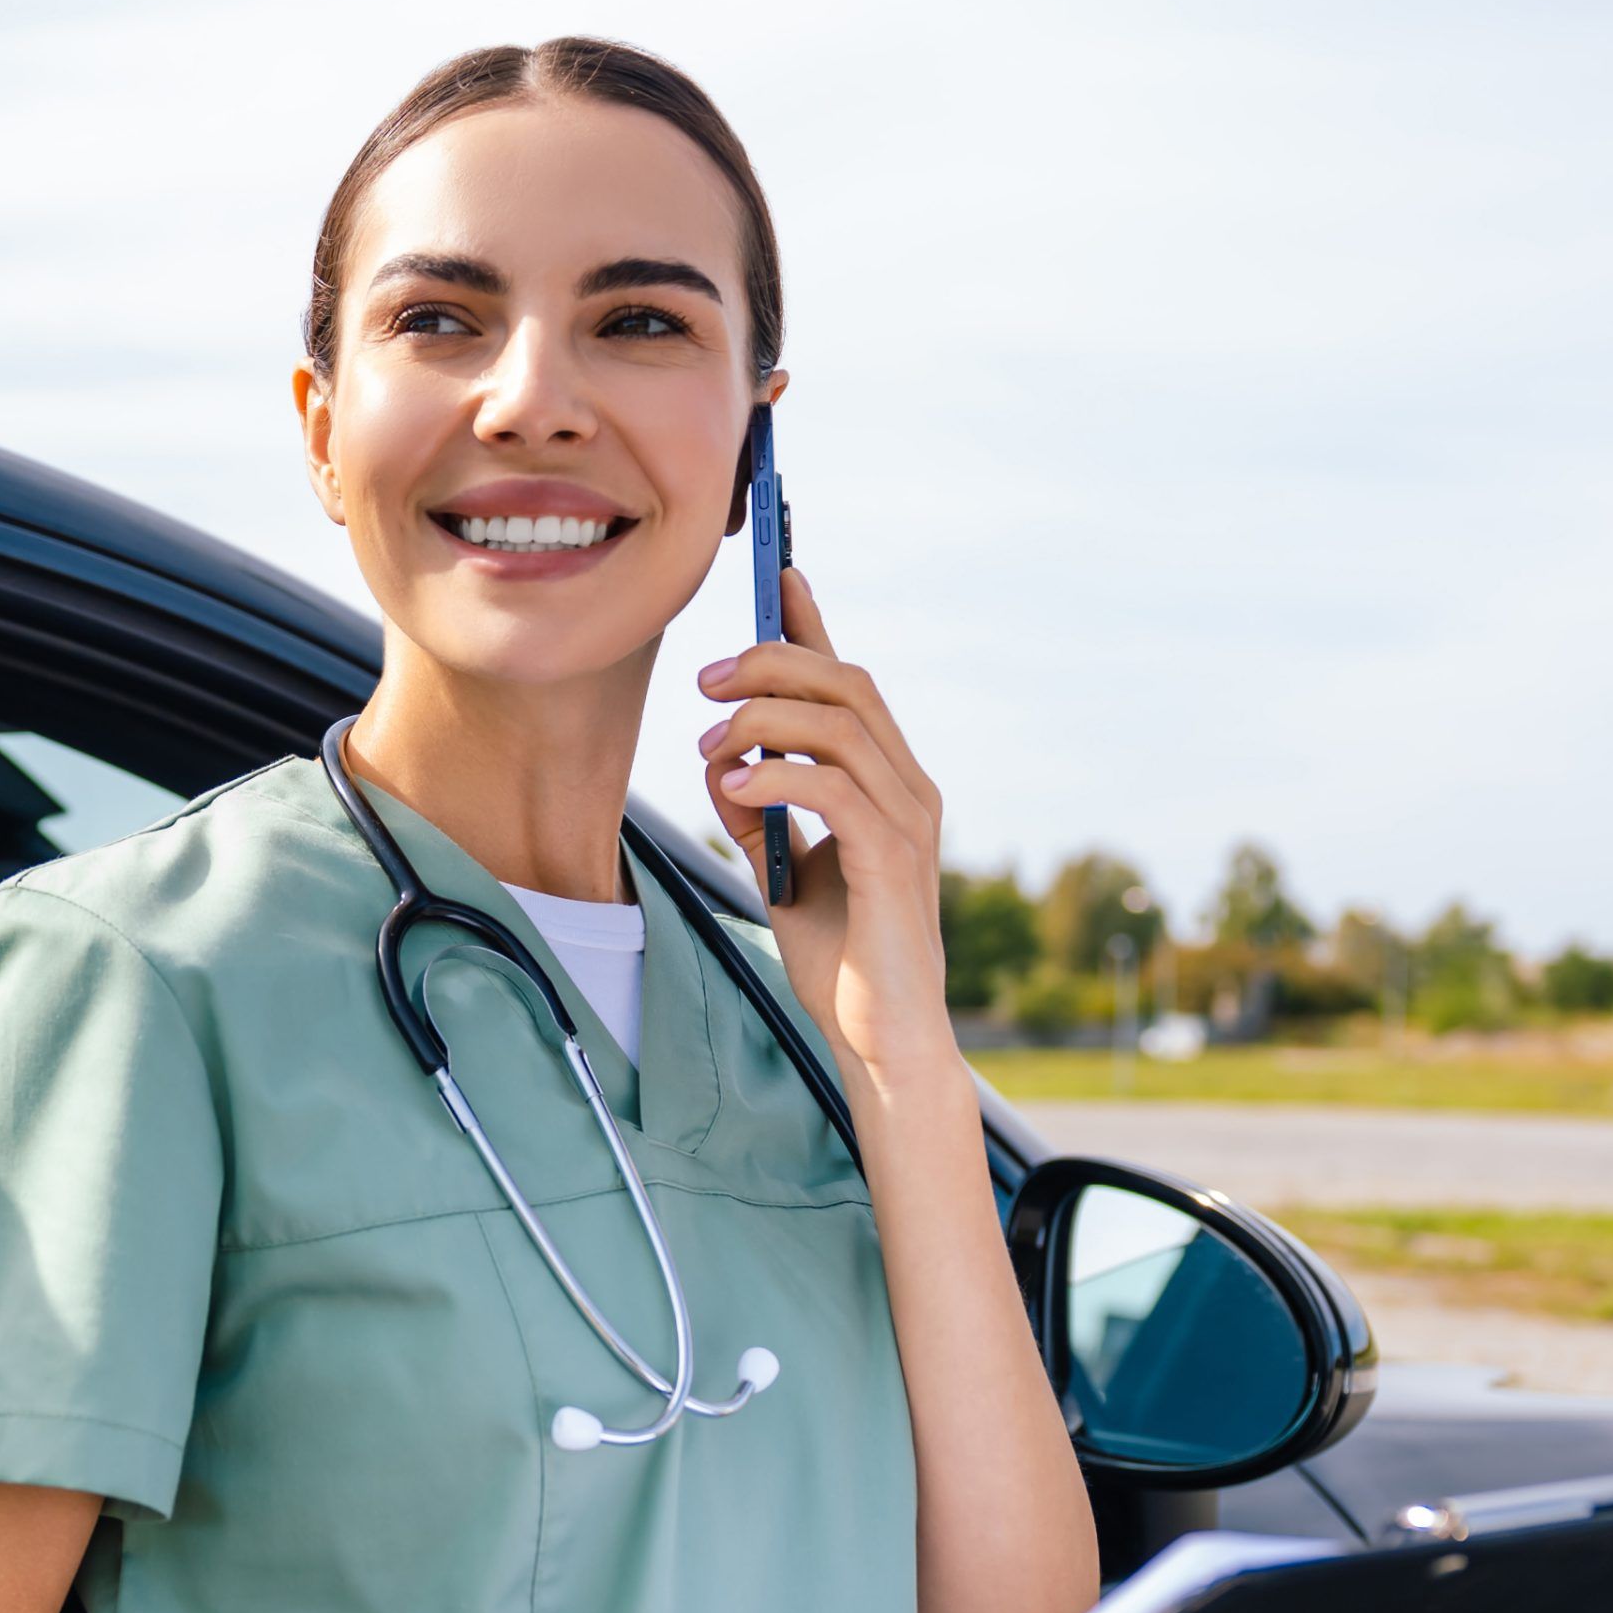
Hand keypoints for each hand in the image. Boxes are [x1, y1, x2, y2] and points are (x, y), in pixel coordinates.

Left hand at [695, 570, 957, 1089]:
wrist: (882, 1037)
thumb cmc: (842, 957)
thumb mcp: (784, 868)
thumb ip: (760, 810)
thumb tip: (719, 760)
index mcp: (890, 780)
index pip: (851, 682)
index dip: (815, 625)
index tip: (779, 576)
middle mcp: (910, 786)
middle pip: (845, 681)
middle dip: (768, 662)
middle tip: (703, 683)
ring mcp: (908, 818)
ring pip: (837, 722)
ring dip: (759, 719)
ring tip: (707, 748)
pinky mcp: (892, 856)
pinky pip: (832, 785)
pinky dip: (773, 775)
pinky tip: (732, 791)